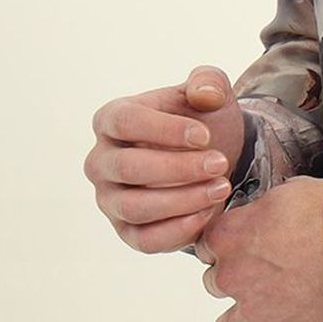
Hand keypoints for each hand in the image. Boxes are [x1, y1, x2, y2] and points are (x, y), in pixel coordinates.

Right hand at [84, 65, 248, 253]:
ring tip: (221, 188)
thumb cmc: (200, 118)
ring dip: (182, 200)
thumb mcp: (210, 91)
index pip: (126, 122)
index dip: (165, 130)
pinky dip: (178, 230)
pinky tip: (209, 213)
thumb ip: (209, 82)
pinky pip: (144, 239)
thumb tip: (204, 94)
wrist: (212, 155)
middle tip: (220, 163)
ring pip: (134, 207)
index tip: (205, 136)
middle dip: (178, 168)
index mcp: (112, 118)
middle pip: (129, 167)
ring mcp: (109, 199)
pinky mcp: (126, 231)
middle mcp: (101, 160)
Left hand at [196, 176, 322, 321]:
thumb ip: (259, 210)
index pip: (204, 245)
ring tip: (265, 309)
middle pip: (213, 285)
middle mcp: (234, 275)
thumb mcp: (287, 192)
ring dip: (242, 320)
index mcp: (231, 236)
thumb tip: (257, 216)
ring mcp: (254, 311)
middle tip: (262, 273)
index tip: (238, 246)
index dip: (223, 245)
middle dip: (234, 280)